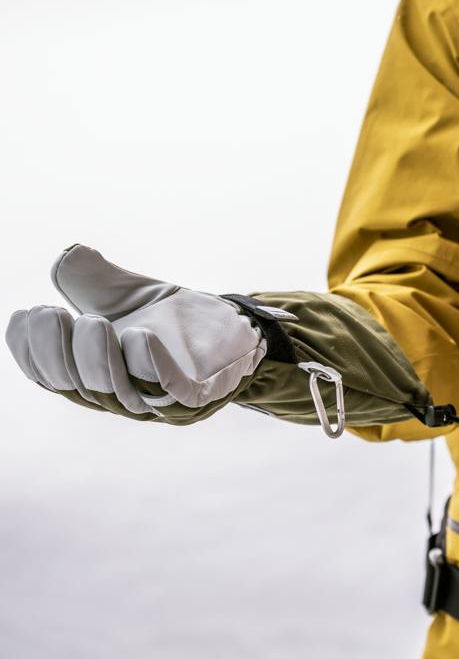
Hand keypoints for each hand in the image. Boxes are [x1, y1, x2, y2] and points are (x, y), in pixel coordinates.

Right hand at [6, 245, 268, 423]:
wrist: (233, 325)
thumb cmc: (173, 318)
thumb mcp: (128, 294)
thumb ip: (94, 280)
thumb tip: (65, 258)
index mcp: (96, 376)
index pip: (53, 377)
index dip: (32, 352)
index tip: (25, 314)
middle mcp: (122, 395)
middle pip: (80, 388)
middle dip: (58, 353)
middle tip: (51, 313)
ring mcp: (160, 400)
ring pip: (119, 393)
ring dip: (99, 360)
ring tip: (93, 323)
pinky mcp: (198, 395)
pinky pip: (171, 390)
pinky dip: (152, 366)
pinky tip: (139, 337)